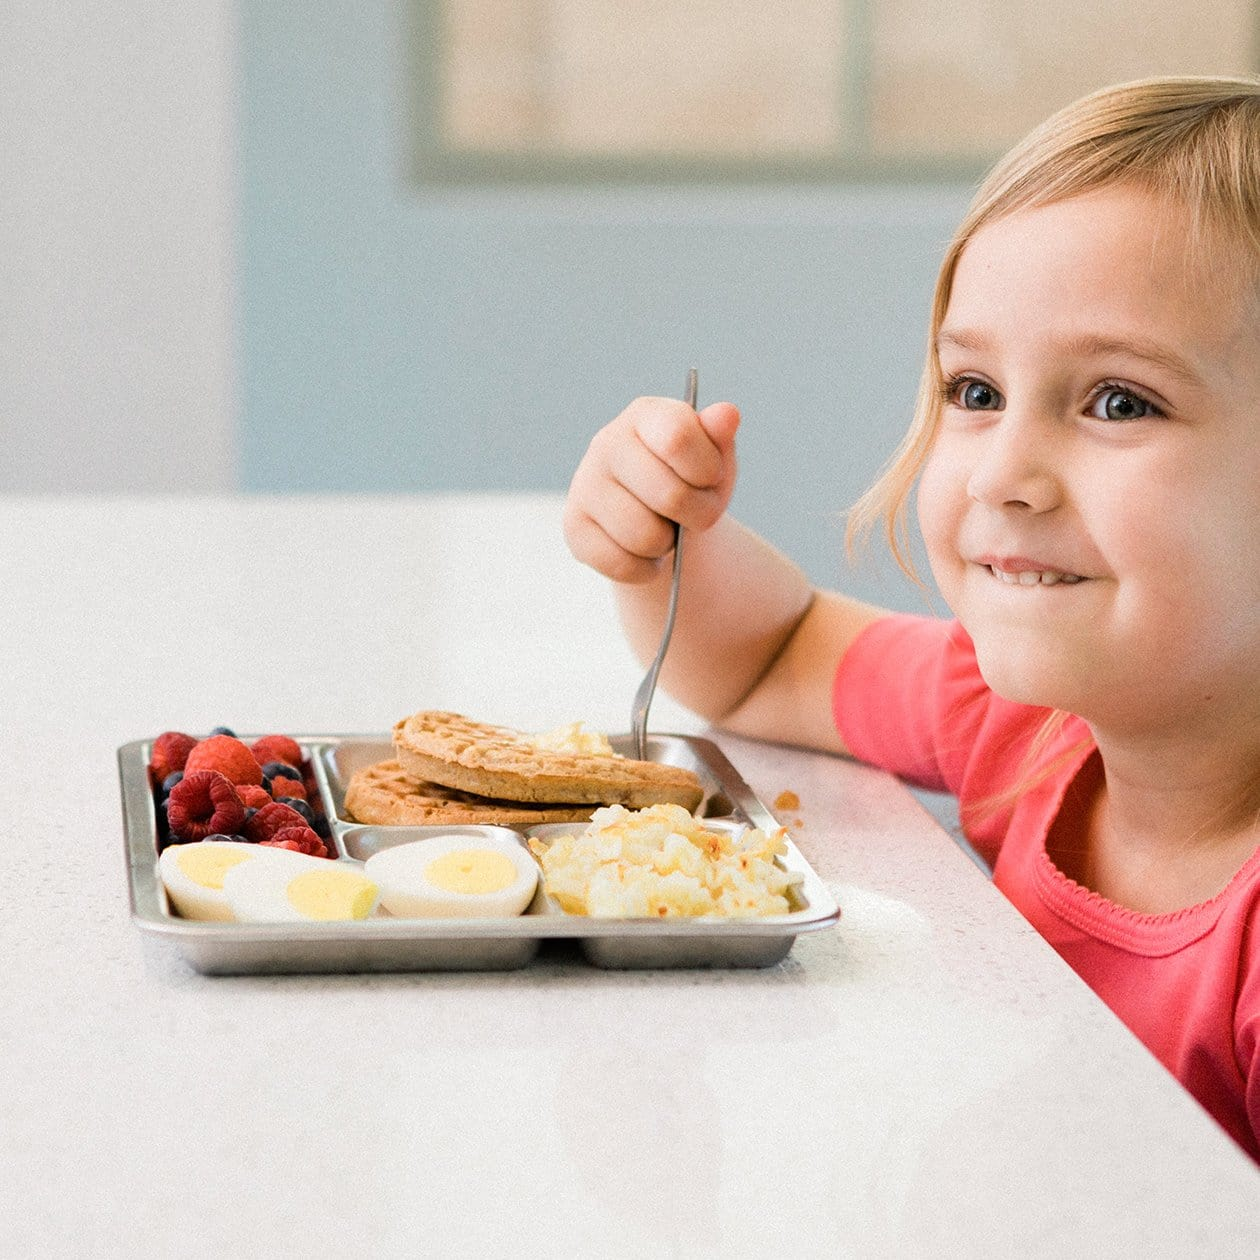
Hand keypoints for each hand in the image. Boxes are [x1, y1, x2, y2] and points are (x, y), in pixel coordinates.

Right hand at [563, 396, 739, 582]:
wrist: (659, 519)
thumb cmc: (690, 481)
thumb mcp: (714, 459)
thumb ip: (720, 438)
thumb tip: (727, 414)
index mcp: (645, 415)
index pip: (678, 438)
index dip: (706, 471)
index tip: (710, 478)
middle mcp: (607, 442)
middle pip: (669, 495)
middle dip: (697, 516)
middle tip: (694, 514)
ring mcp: (585, 484)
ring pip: (644, 535)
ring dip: (668, 544)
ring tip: (665, 530)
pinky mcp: (574, 526)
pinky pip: (621, 563)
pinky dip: (645, 568)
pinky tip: (644, 552)